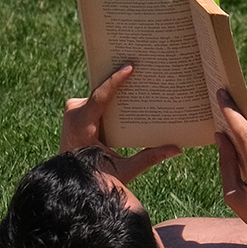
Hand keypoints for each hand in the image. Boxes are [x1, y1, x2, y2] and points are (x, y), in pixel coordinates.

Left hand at [60, 63, 182, 184]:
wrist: (69, 180)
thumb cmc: (97, 177)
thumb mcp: (124, 170)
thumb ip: (149, 158)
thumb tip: (176, 149)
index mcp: (82, 127)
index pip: (99, 97)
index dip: (114, 80)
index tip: (129, 67)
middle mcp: (73, 114)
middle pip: (101, 92)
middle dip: (120, 82)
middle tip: (140, 67)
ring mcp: (72, 111)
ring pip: (97, 95)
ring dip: (115, 91)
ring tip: (135, 79)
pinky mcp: (73, 112)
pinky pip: (93, 99)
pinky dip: (108, 99)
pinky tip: (125, 96)